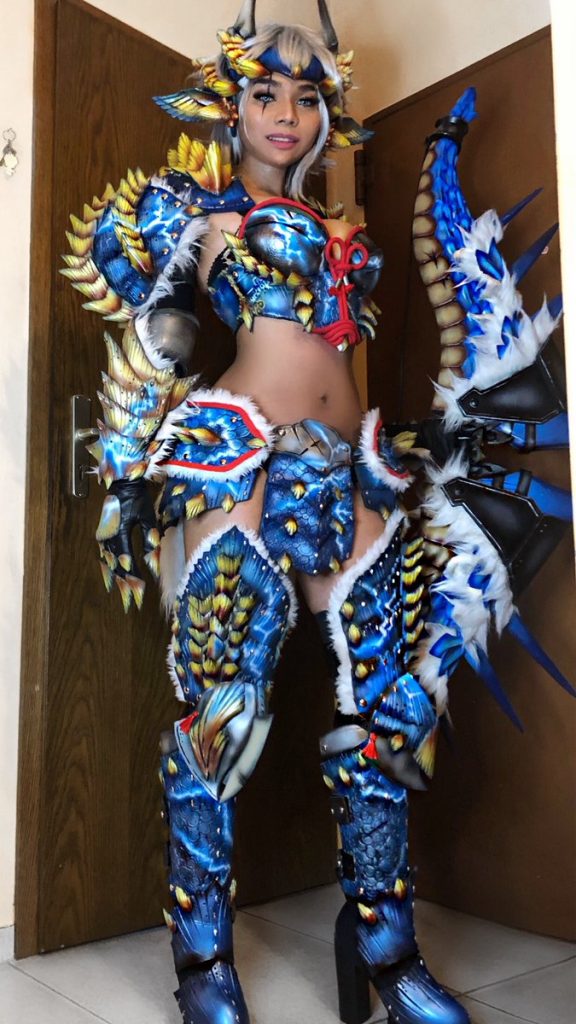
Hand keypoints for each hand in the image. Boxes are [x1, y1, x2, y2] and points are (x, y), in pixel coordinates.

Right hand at [95, 479, 160, 610]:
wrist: (122, 483)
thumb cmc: (138, 499)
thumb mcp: (148, 519)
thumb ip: (150, 542)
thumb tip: (154, 565)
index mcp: (120, 534)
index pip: (128, 563)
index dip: (134, 580)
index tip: (140, 595)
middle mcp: (108, 539)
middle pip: (116, 568)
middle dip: (124, 587)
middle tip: (130, 605)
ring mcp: (103, 538)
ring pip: (109, 565)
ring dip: (116, 581)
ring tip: (121, 596)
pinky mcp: (103, 536)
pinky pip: (105, 557)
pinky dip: (108, 570)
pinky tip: (110, 580)